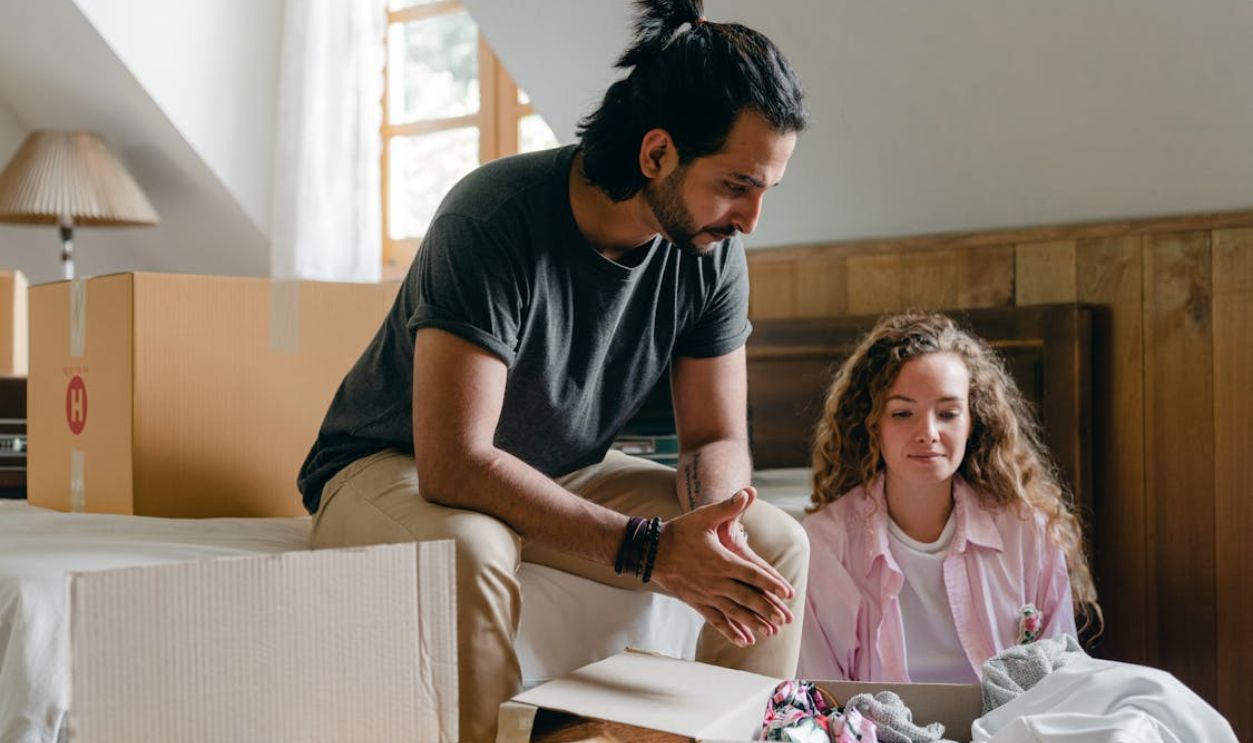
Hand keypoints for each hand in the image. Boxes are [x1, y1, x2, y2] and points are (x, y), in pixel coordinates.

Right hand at [648, 489, 795, 647]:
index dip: (772, 583)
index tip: (788, 592)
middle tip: (786, 619)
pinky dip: (731, 631)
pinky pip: (717, 620)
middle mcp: (716, 581)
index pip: (753, 574)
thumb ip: (728, 506)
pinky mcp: (697, 603)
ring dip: (754, 623)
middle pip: (747, 598)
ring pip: (734, 612)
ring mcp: (706, 595)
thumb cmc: (680, 531)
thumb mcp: (704, 516)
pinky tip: (745, 641)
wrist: (651, 551)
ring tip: (771, 632)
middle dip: (768, 609)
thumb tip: (749, 491)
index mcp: (721, 561)